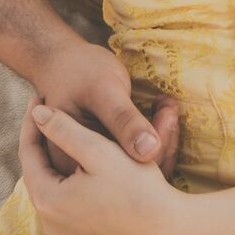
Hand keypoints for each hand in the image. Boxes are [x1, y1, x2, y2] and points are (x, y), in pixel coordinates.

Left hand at [20, 100, 188, 234]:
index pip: (28, 154)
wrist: (169, 232)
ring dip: (54, 159)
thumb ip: (64, 129)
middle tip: (46, 110)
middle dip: (42, 140)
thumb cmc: (135, 188)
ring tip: (60, 131)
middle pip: (37, 172)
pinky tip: (79, 163)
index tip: (37, 95)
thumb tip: (37, 113)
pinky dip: (67, 180)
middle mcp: (51, 224)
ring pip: (51, 188)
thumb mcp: (98, 150)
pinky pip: (66, 203)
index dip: (32, 122)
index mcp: (48, 202)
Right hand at [29, 35, 179, 178]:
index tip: (169, 113)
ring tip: (167, 106)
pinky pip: (136, 158)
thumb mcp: (103, 91)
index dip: (154, 149)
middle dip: (161, 141)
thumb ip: (124, 120)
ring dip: (161, 137)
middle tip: (169, 107)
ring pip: (139, 168)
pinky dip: (152, 137)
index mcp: (74, 162)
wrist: (65, 61)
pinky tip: (161, 113)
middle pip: (133, 173)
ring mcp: (95, 166)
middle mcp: (82, 172)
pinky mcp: (107, 156)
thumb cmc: (79, 71)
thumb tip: (150, 151)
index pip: (123, 171)